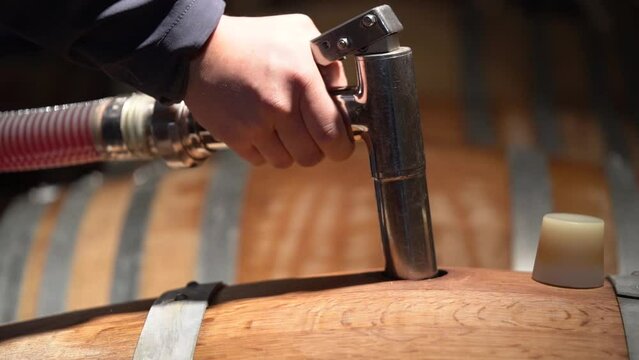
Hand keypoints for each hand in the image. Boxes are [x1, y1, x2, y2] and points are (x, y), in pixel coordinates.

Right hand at [184, 14, 353, 167]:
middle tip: (313, 136)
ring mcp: (254, 125)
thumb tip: (342, 90)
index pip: (332, 133)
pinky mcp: (234, 136)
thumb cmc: (252, 38)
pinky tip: (261, 129)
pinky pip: (261, 160)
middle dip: (317, 150)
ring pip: (286, 162)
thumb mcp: (298, 33)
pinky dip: (265, 151)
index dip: (342, 146)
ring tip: (283, 128)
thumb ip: (327, 62)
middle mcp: (279, 106)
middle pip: (311, 156)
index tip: (341, 143)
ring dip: (289, 151)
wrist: (199, 48)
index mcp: (301, 80)